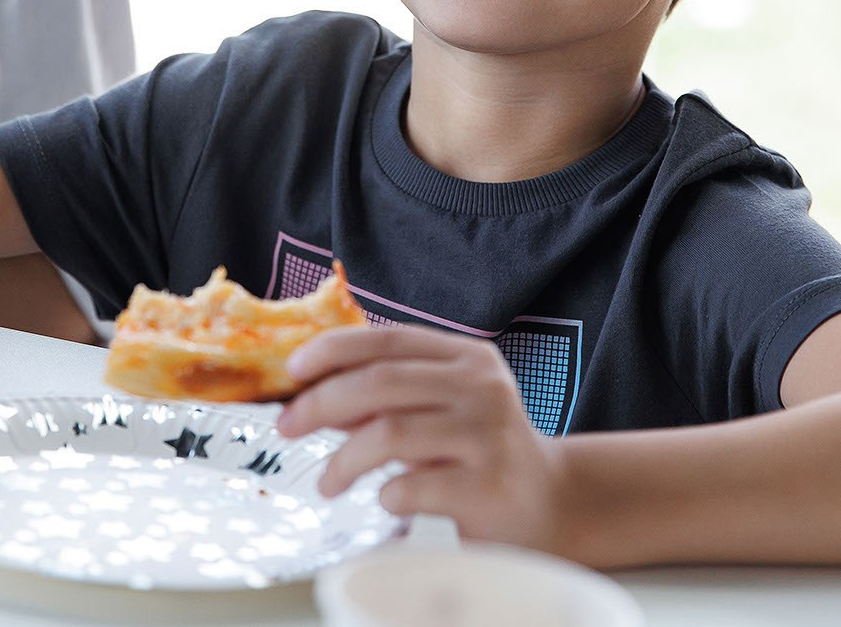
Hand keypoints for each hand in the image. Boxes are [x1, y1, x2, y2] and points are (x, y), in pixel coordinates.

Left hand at [274, 325, 564, 551]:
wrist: (551, 502)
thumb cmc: (481, 451)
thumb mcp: (443, 407)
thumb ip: (389, 396)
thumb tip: (310, 394)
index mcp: (467, 358)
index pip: (388, 339)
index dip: (333, 350)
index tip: (293, 370)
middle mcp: (481, 388)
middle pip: (380, 382)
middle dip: (320, 403)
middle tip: (288, 427)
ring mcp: (487, 436)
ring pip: (388, 434)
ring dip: (343, 460)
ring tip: (327, 483)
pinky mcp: (487, 487)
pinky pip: (410, 487)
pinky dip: (384, 495)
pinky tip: (387, 502)